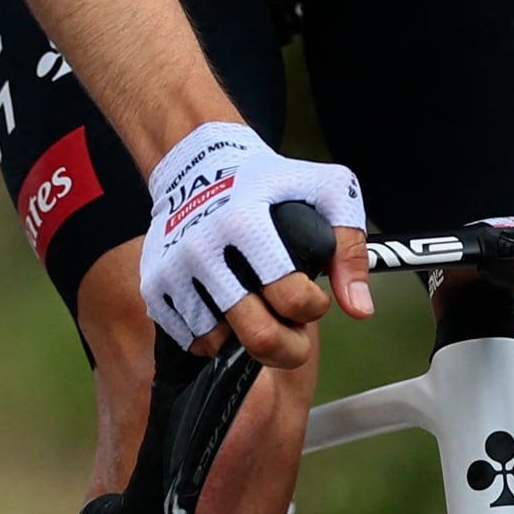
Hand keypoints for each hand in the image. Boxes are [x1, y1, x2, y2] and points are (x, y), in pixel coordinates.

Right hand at [140, 121, 369, 365]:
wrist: (199, 165)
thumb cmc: (270, 181)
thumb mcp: (326, 191)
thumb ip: (349, 249)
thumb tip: (359, 310)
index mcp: (247, 224)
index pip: (292, 299)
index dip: (315, 307)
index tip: (314, 296)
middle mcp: (205, 249)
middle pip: (258, 337)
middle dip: (290, 348)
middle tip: (295, 334)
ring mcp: (175, 271)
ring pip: (222, 344)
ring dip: (247, 338)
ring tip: (259, 310)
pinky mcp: (154, 286)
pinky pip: (190, 340)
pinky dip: (214, 336)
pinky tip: (228, 309)